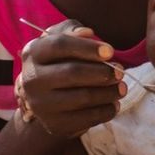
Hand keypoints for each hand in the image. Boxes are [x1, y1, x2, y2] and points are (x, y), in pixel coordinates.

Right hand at [18, 20, 125, 137]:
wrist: (47, 99)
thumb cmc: (60, 61)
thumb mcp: (61, 39)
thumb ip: (72, 30)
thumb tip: (88, 33)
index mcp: (32, 52)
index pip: (60, 45)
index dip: (88, 47)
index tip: (111, 51)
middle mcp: (31, 79)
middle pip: (72, 72)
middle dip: (102, 71)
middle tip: (120, 71)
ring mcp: (41, 105)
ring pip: (83, 97)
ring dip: (109, 92)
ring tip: (122, 87)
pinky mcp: (55, 124)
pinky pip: (88, 118)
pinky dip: (107, 110)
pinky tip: (114, 103)